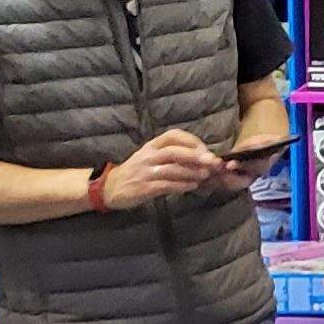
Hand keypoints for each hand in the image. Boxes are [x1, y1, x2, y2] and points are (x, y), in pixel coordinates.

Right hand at [104, 130, 225, 207]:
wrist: (111, 187)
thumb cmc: (138, 171)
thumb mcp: (152, 157)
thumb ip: (173, 156)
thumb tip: (203, 158)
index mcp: (151, 146)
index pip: (173, 135)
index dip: (191, 141)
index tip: (206, 149)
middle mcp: (147, 156)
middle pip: (172, 151)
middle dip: (194, 156)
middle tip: (212, 161)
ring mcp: (144, 172)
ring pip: (170, 169)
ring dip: (190, 172)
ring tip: (205, 175)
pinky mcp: (143, 187)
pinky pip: (164, 185)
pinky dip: (180, 185)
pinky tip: (191, 186)